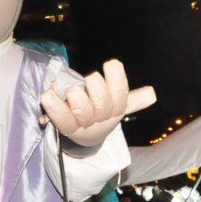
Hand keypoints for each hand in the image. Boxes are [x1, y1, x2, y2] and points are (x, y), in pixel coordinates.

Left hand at [41, 60, 155, 150]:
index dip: (116, 78)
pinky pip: (60, 118)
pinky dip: (53, 105)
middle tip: (90, 79)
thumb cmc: (100, 113)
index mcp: (116, 109)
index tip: (111, 63)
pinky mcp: (65, 128)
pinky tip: (48, 94)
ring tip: (71, 90)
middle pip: (102, 102)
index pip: (120, 93)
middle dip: (96, 87)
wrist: (85, 138)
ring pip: (82, 111)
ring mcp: (83, 124)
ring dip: (77, 96)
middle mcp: (101, 117)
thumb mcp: (117, 105)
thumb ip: (133, 99)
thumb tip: (152, 94)